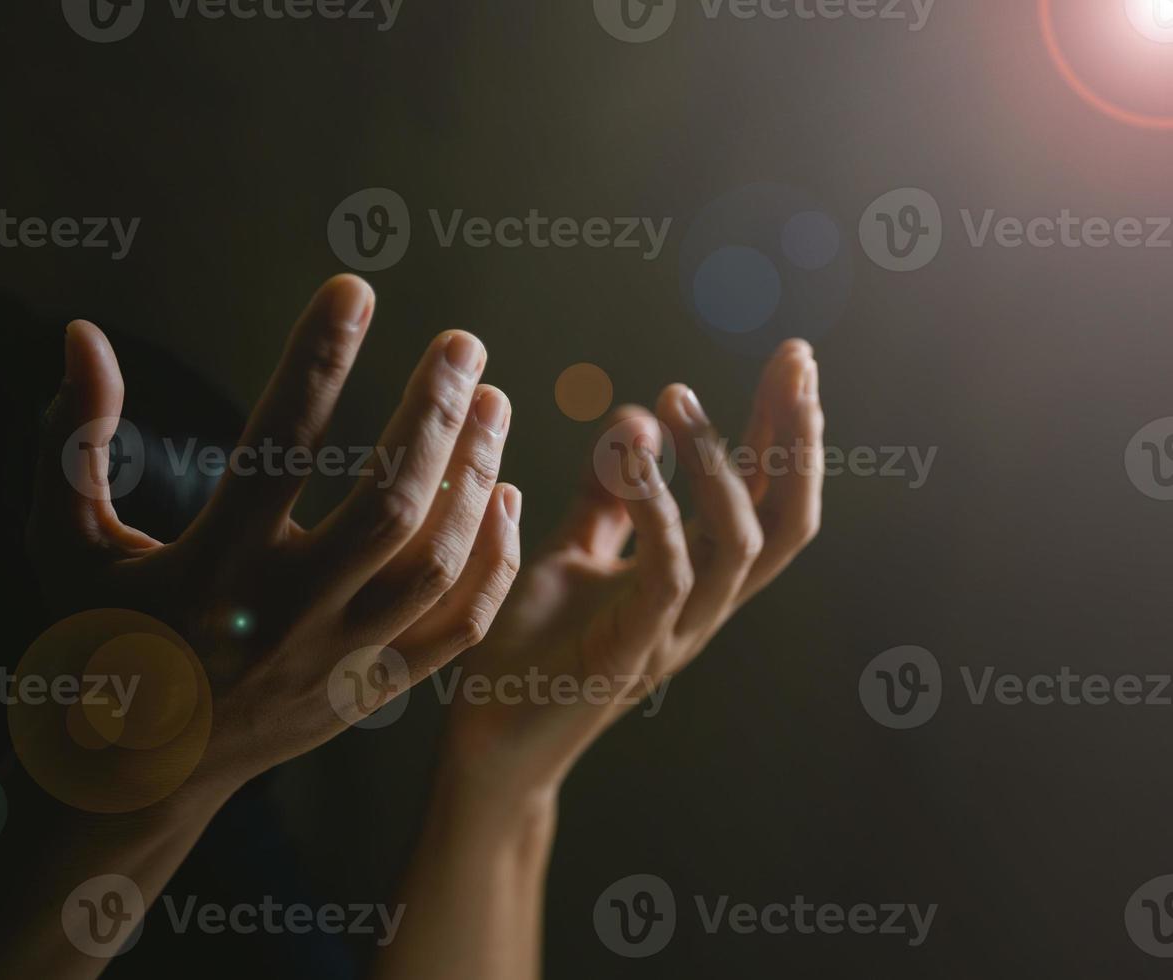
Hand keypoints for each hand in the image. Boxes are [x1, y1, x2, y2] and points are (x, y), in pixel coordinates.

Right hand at [27, 275, 521, 790]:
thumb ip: (75, 440)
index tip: (352, 288)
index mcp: (209, 570)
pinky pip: (455, 630)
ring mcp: (338, 660)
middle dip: (432, 413)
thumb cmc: (97, 642)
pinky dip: (490, 563)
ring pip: (435, 564)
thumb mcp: (64, 542)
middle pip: (387, 504)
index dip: (316, 359)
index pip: (276, 446)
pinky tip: (503, 497)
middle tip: (464, 342)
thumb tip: (82, 334)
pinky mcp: (371, 691)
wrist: (134, 776)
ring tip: (495, 401)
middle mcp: (283, 615)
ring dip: (475, 476)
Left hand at [441, 341, 821, 798]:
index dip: (789, 431)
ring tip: (677, 397)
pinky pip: (667, 579)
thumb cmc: (531, 646)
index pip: (768, 497)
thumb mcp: (573, 551)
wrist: (488, 740)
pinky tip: (633, 458)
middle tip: (794, 363)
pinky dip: (660, 514)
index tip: (795, 360)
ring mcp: (673, 636)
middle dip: (797, 438)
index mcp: (697, 579)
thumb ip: (610, 496)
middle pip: (785, 519)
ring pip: (739, 546)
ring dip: (716, 463)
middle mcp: (702, 607)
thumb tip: (639, 416)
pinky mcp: (629, 658)